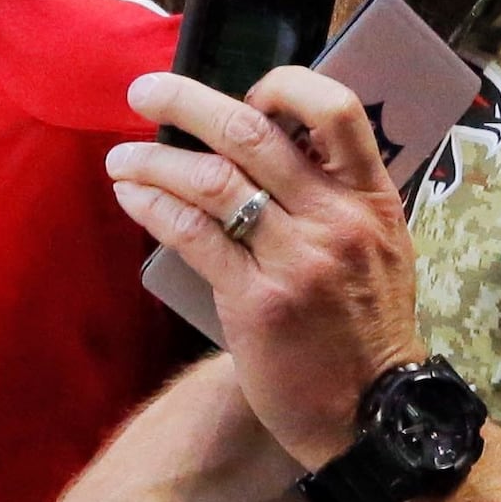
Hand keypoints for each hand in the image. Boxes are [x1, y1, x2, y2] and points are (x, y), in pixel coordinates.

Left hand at [110, 68, 420, 471]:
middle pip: (253, 133)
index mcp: (372, 198)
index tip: (246, 94)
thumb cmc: (368, 330)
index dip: (282, 86)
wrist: (375, 415)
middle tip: (145, 90)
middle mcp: (336, 219)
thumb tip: (271, 152)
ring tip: (121, 158)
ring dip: (154, 160)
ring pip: (212, 181)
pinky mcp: (257, 302)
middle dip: (187, 101)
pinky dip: (154, 206)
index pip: (337, 110)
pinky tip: (133, 197)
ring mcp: (297, 260)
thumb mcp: (379, 248)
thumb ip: (336, 200)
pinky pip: (193, 234)